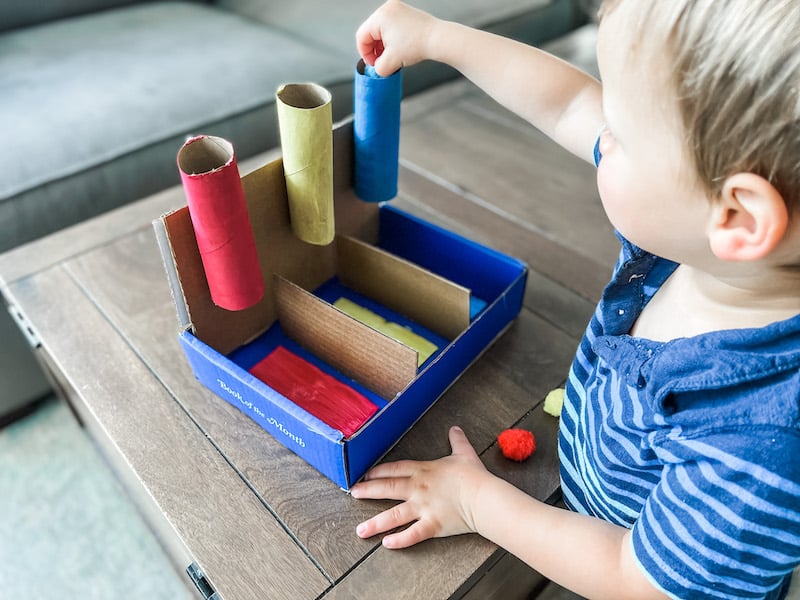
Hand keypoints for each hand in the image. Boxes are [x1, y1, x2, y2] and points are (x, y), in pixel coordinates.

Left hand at [351, 426, 492, 547]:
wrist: (483, 496)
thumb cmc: (474, 476)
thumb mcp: (464, 453)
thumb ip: (457, 441)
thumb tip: (455, 429)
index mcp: (424, 471)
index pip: (395, 469)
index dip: (378, 471)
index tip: (365, 474)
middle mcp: (418, 489)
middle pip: (387, 488)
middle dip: (367, 491)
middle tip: (353, 494)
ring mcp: (423, 508)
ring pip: (393, 515)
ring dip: (375, 523)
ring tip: (360, 530)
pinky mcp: (432, 525)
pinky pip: (412, 535)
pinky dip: (399, 540)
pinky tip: (386, 544)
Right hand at [355, 0, 438, 75]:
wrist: (438, 39)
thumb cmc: (417, 46)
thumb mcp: (391, 63)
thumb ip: (378, 68)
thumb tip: (377, 68)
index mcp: (380, 16)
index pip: (361, 36)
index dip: (365, 54)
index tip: (373, 64)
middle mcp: (387, 8)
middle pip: (371, 32)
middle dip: (375, 49)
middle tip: (382, 62)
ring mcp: (398, 8)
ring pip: (381, 29)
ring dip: (383, 45)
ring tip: (392, 56)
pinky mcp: (406, 12)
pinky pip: (392, 26)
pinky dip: (392, 38)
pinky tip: (399, 49)